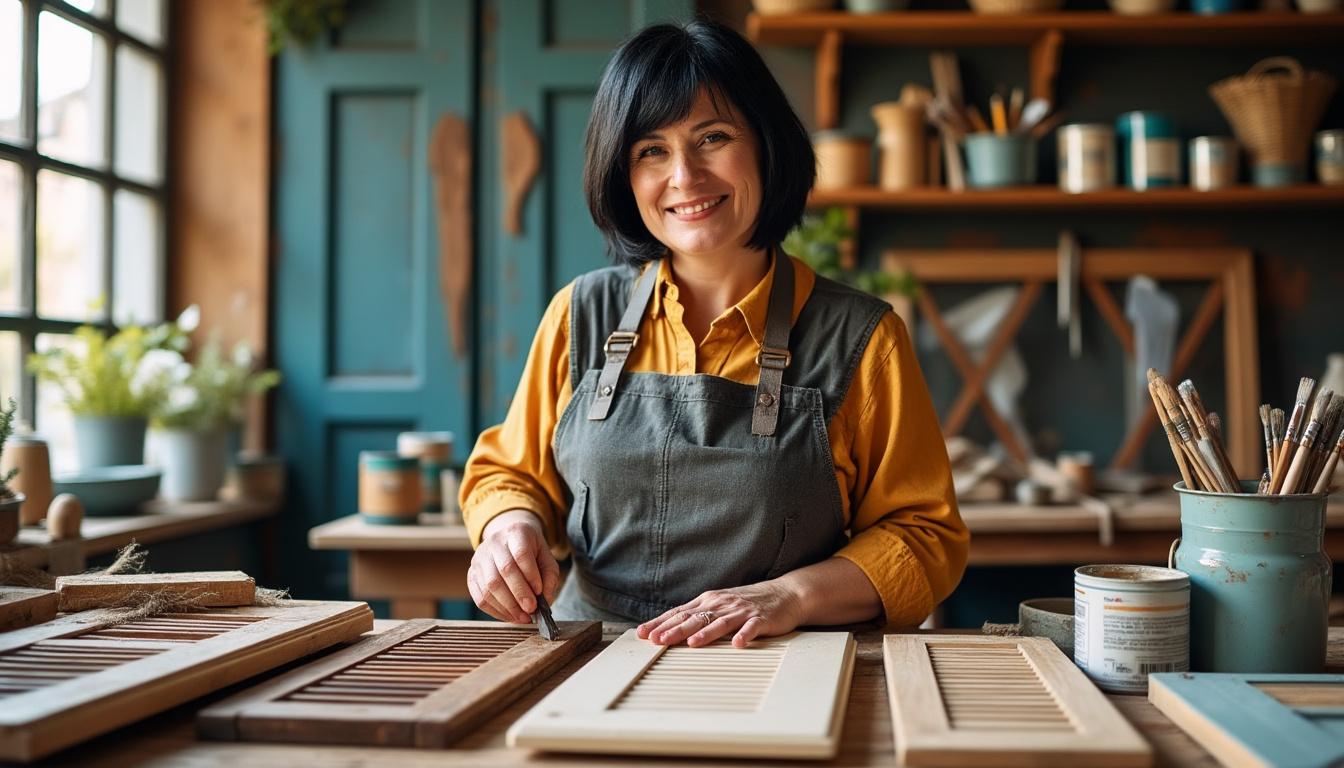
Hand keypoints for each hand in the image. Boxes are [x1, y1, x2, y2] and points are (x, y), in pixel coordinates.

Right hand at [467, 510, 559, 623]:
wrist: (509, 541)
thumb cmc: (531, 552)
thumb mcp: (546, 557)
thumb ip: (549, 577)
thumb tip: (545, 600)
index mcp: (516, 532)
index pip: (521, 554)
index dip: (530, 575)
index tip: (539, 593)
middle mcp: (494, 542)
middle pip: (504, 570)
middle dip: (519, 594)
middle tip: (531, 610)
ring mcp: (479, 558)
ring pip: (490, 586)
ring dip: (508, 606)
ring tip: (523, 617)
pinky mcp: (471, 574)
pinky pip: (479, 597)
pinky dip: (495, 611)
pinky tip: (510, 616)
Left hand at [636, 580, 803, 647]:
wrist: (784, 594)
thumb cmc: (748, 603)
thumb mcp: (719, 605)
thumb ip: (698, 614)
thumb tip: (669, 627)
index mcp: (709, 601)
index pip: (679, 612)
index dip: (660, 623)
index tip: (642, 633)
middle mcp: (721, 604)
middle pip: (694, 617)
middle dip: (674, 629)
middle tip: (657, 640)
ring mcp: (740, 611)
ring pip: (719, 622)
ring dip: (705, 633)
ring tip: (692, 643)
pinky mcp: (760, 619)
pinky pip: (750, 628)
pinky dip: (744, 635)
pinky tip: (737, 644)